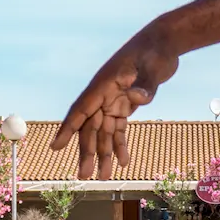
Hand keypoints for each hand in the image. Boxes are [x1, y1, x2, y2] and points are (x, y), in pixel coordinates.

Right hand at [51, 25, 181, 177]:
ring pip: (104, 131)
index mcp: (103, 84)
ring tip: (105, 176)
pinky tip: (123, 161)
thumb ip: (144, 85)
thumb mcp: (151, 68)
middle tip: (85, 176)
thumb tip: (138, 97)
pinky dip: (120, 144)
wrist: (164, 43)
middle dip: (87, 151)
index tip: (55, 147)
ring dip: (104, 153)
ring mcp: (114, 99)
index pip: (81, 110)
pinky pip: (119, 127)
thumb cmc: (155, 51)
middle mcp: (104, 94)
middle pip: (91, 127)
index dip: (67, 130)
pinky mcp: (126, 103)